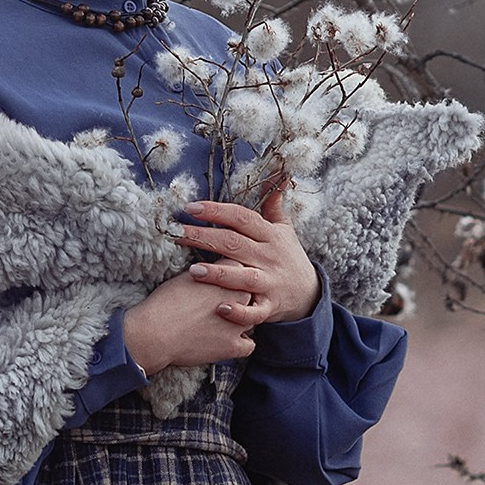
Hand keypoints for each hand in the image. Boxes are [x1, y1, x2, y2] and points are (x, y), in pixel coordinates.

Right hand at [121, 267, 259, 375]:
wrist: (155, 332)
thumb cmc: (164, 303)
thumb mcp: (186, 277)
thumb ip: (207, 273)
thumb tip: (211, 272)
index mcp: (226, 275)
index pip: (240, 270)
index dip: (230, 278)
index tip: (221, 284)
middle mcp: (238, 296)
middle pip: (250, 294)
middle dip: (239, 298)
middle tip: (221, 305)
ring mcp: (238, 322)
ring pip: (251, 319)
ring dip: (240, 321)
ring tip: (221, 324)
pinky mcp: (232, 345)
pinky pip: (248, 346)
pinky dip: (240, 344)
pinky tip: (229, 341)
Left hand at [172, 179, 320, 330]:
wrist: (308, 294)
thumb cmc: (287, 257)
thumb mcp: (284, 228)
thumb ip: (274, 202)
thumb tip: (278, 172)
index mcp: (269, 234)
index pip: (242, 217)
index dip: (217, 211)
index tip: (191, 208)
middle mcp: (269, 256)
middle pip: (235, 243)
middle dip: (204, 237)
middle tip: (176, 233)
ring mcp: (269, 282)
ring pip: (243, 276)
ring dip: (219, 273)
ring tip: (194, 271)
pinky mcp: (269, 306)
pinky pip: (254, 311)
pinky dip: (239, 312)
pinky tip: (220, 308)